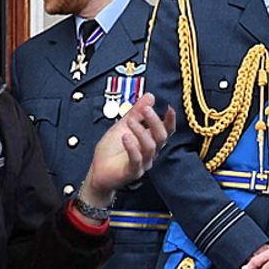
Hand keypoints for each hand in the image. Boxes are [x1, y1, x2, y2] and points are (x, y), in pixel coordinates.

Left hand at [80, 93, 174, 207]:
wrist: (98, 172)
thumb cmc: (112, 150)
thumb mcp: (122, 125)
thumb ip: (136, 112)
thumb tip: (150, 96)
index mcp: (149, 140)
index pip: (165, 130)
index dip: (170, 120)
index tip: (169, 108)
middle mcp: (149, 152)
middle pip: (161, 137)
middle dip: (155, 122)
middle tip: (145, 109)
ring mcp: (142, 163)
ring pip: (150, 147)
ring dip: (141, 132)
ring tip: (130, 121)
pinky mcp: (132, 172)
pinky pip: (136, 161)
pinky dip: (132, 148)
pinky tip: (125, 137)